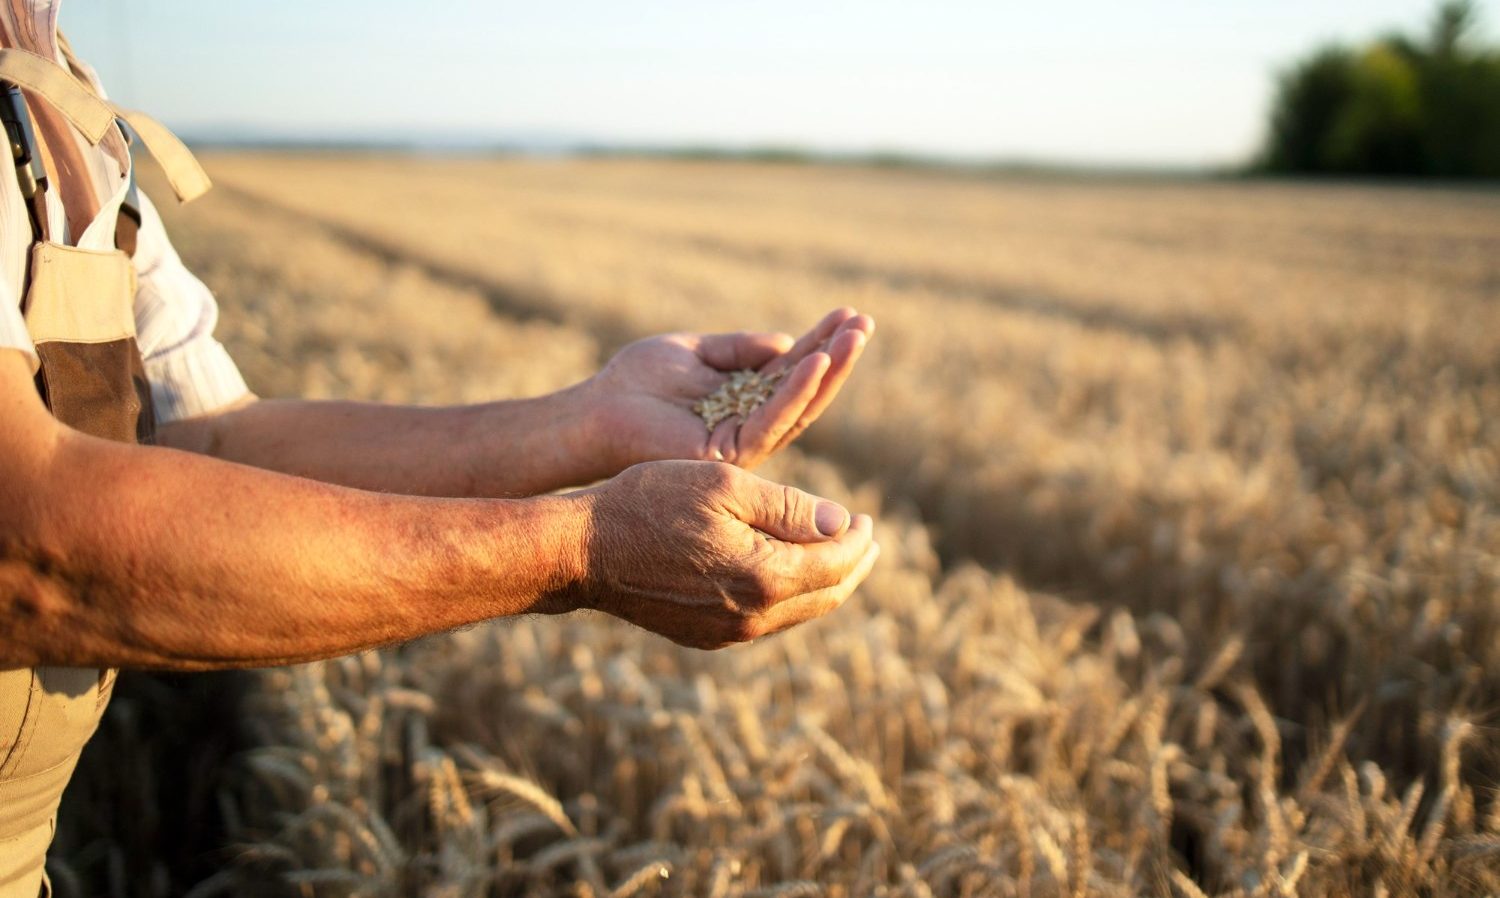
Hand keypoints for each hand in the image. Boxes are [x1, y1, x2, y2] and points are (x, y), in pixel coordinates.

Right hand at [571, 460, 878, 648]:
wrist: (584, 551)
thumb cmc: (651, 503)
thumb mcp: (726, 486)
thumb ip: (790, 507)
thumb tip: (842, 523)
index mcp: (765, 577)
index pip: (836, 563)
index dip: (858, 539)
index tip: (867, 517)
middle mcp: (753, 617)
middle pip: (826, 596)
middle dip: (852, 566)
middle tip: (867, 540)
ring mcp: (728, 634)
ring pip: (799, 612)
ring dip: (824, 583)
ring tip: (835, 554)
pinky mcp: (706, 636)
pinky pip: (766, 620)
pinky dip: (789, 595)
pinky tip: (786, 572)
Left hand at [587, 307, 873, 469]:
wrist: (595, 411)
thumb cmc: (636, 382)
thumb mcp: (695, 350)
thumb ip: (739, 347)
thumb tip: (787, 342)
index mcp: (744, 399)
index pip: (793, 370)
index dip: (822, 342)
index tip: (849, 314)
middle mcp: (750, 423)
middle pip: (806, 390)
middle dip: (838, 357)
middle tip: (865, 323)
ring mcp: (743, 442)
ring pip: (799, 407)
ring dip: (829, 370)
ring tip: (854, 337)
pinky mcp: (730, 452)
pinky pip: (772, 419)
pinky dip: (796, 391)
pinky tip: (816, 362)